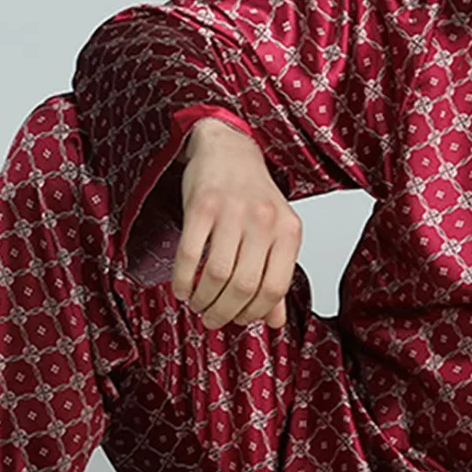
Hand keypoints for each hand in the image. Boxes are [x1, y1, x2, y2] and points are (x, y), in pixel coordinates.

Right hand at [171, 118, 302, 329]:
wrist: (229, 150)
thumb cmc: (254, 197)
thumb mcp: (275, 234)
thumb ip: (276, 277)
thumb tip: (274, 322)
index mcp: (289, 232)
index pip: (276, 288)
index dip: (255, 313)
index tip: (240, 321)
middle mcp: (264, 222)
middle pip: (244, 287)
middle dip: (225, 313)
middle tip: (212, 319)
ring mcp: (233, 212)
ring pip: (217, 275)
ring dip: (203, 299)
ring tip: (197, 304)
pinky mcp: (202, 205)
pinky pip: (189, 254)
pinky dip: (182, 279)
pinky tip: (181, 289)